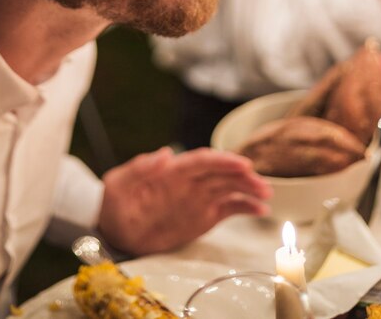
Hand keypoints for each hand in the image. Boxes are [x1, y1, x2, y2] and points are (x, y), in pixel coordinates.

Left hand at [97, 146, 270, 254]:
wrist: (113, 228)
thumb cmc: (114, 201)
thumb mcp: (119, 183)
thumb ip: (140, 168)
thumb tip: (165, 153)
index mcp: (173, 170)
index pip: (202, 161)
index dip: (223, 161)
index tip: (243, 164)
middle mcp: (190, 182)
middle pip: (221, 173)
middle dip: (243, 176)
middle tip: (262, 184)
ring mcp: (198, 198)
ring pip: (229, 188)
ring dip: (249, 189)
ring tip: (267, 196)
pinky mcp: (203, 215)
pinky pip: (228, 208)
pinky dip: (245, 207)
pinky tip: (260, 210)